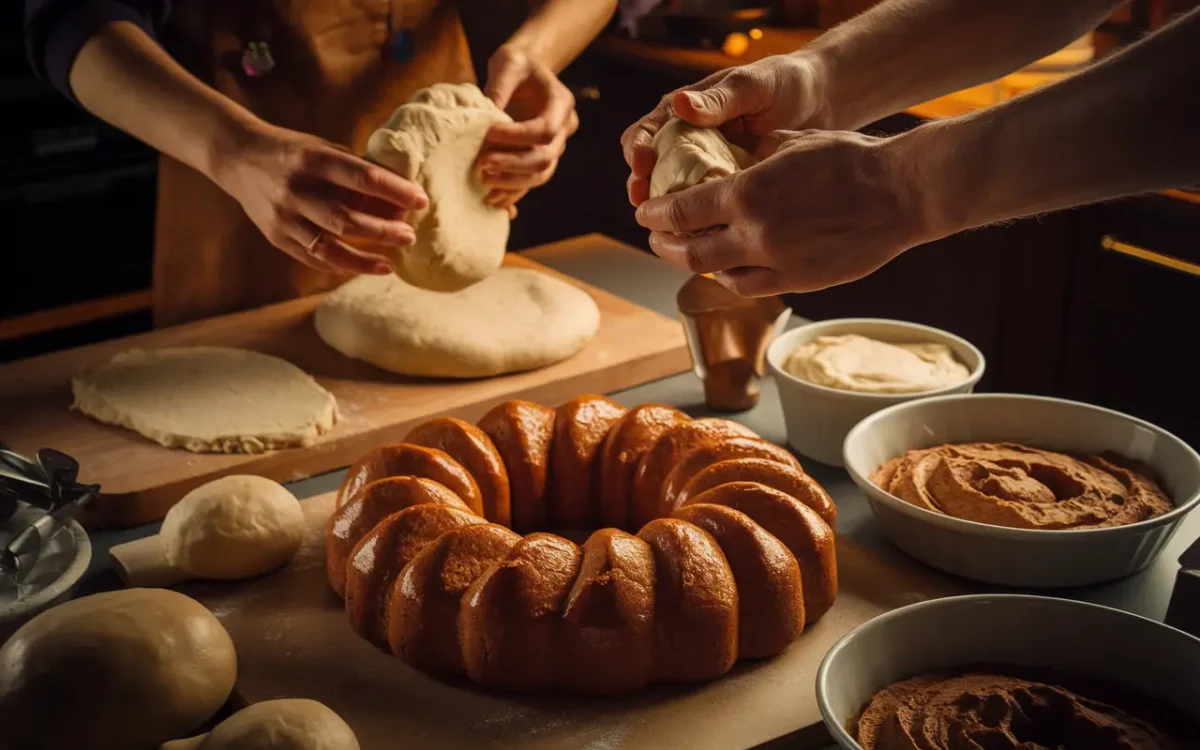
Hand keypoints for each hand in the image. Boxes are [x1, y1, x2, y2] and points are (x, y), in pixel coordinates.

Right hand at [211, 121, 426, 274]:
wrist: (237, 157)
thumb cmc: (294, 152)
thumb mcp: (324, 150)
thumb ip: (356, 172)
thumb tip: (401, 194)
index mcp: (314, 160)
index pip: (364, 178)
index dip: (396, 191)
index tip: (421, 200)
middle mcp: (297, 190)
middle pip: (348, 220)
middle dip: (384, 231)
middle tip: (409, 235)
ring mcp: (284, 217)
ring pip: (330, 248)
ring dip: (365, 259)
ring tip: (390, 264)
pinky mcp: (276, 237)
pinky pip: (314, 259)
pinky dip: (341, 265)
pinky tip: (362, 266)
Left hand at [480, 44, 579, 213]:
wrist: (525, 75)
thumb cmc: (518, 64)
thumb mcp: (509, 62)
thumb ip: (499, 85)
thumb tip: (483, 116)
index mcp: (562, 103)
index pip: (546, 129)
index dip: (518, 136)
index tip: (489, 133)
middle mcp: (563, 129)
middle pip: (545, 158)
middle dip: (513, 164)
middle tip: (483, 163)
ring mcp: (554, 148)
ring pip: (540, 176)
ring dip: (512, 183)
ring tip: (484, 180)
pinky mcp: (539, 161)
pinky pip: (530, 183)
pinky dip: (512, 193)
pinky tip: (492, 200)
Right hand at [621, 53, 829, 205]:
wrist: (822, 102)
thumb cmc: (784, 82)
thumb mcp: (753, 86)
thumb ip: (719, 99)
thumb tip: (680, 104)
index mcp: (685, 112)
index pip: (647, 131)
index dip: (637, 150)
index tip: (641, 165)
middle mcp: (689, 141)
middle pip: (650, 168)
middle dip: (642, 186)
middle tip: (643, 202)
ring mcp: (707, 167)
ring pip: (674, 193)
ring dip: (667, 209)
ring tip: (665, 224)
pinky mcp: (728, 188)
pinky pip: (706, 208)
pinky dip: (701, 220)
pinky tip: (702, 233)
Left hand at [635, 129, 934, 295]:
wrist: (901, 194)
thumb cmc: (850, 159)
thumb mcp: (792, 143)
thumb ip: (753, 159)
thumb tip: (729, 166)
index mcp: (748, 194)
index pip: (683, 212)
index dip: (657, 215)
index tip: (645, 213)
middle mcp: (755, 234)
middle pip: (690, 251)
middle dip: (664, 245)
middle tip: (656, 238)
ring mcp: (777, 263)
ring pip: (717, 274)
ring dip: (694, 265)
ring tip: (687, 254)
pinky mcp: (799, 282)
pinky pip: (750, 287)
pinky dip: (729, 279)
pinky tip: (726, 269)